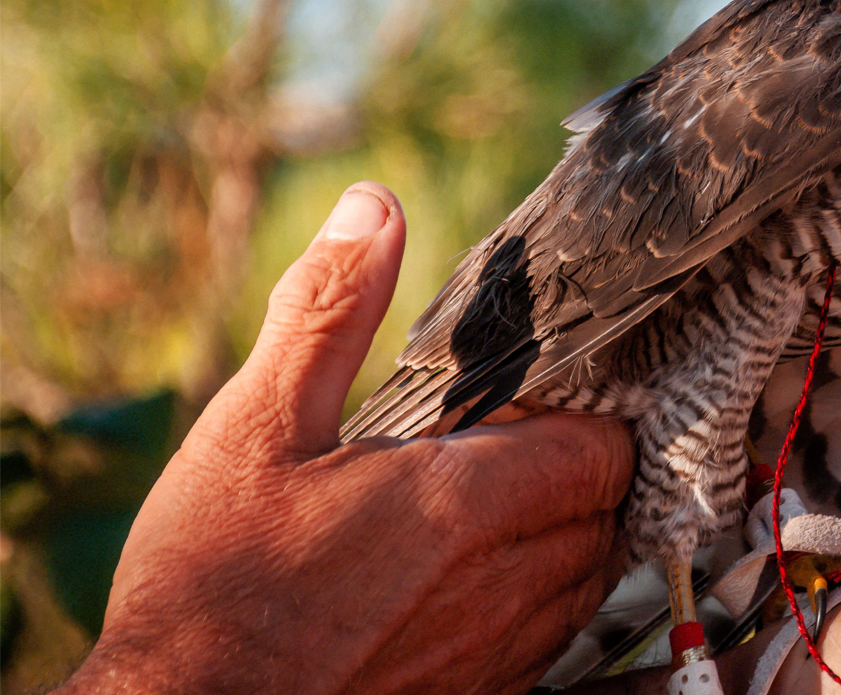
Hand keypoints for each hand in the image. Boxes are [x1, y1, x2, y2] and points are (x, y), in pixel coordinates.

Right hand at [59, 183, 634, 694]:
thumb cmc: (211, 586)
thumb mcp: (256, 426)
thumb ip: (330, 312)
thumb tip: (374, 210)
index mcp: (470, 504)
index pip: (603, 445)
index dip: (586, 415)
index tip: (539, 402)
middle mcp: (506, 586)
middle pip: (608, 510)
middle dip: (578, 470)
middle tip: (513, 449)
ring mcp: (498, 655)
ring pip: (587, 581)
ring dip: (563, 538)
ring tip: (494, 512)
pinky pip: (549, 644)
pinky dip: (535, 606)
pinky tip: (471, 586)